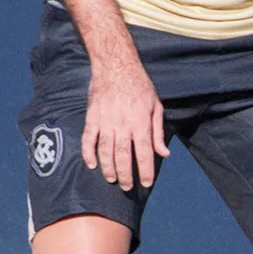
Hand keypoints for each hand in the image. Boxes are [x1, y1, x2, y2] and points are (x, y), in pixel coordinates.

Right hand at [82, 56, 167, 189]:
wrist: (116, 66)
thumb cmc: (140, 86)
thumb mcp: (156, 106)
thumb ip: (158, 132)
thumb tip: (164, 153)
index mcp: (141, 123)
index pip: (144, 153)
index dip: (145, 171)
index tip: (146, 183)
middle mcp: (123, 125)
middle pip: (123, 157)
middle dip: (126, 175)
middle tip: (128, 186)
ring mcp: (105, 122)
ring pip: (105, 151)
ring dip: (108, 168)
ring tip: (112, 179)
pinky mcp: (92, 118)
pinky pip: (88, 140)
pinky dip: (88, 154)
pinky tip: (92, 165)